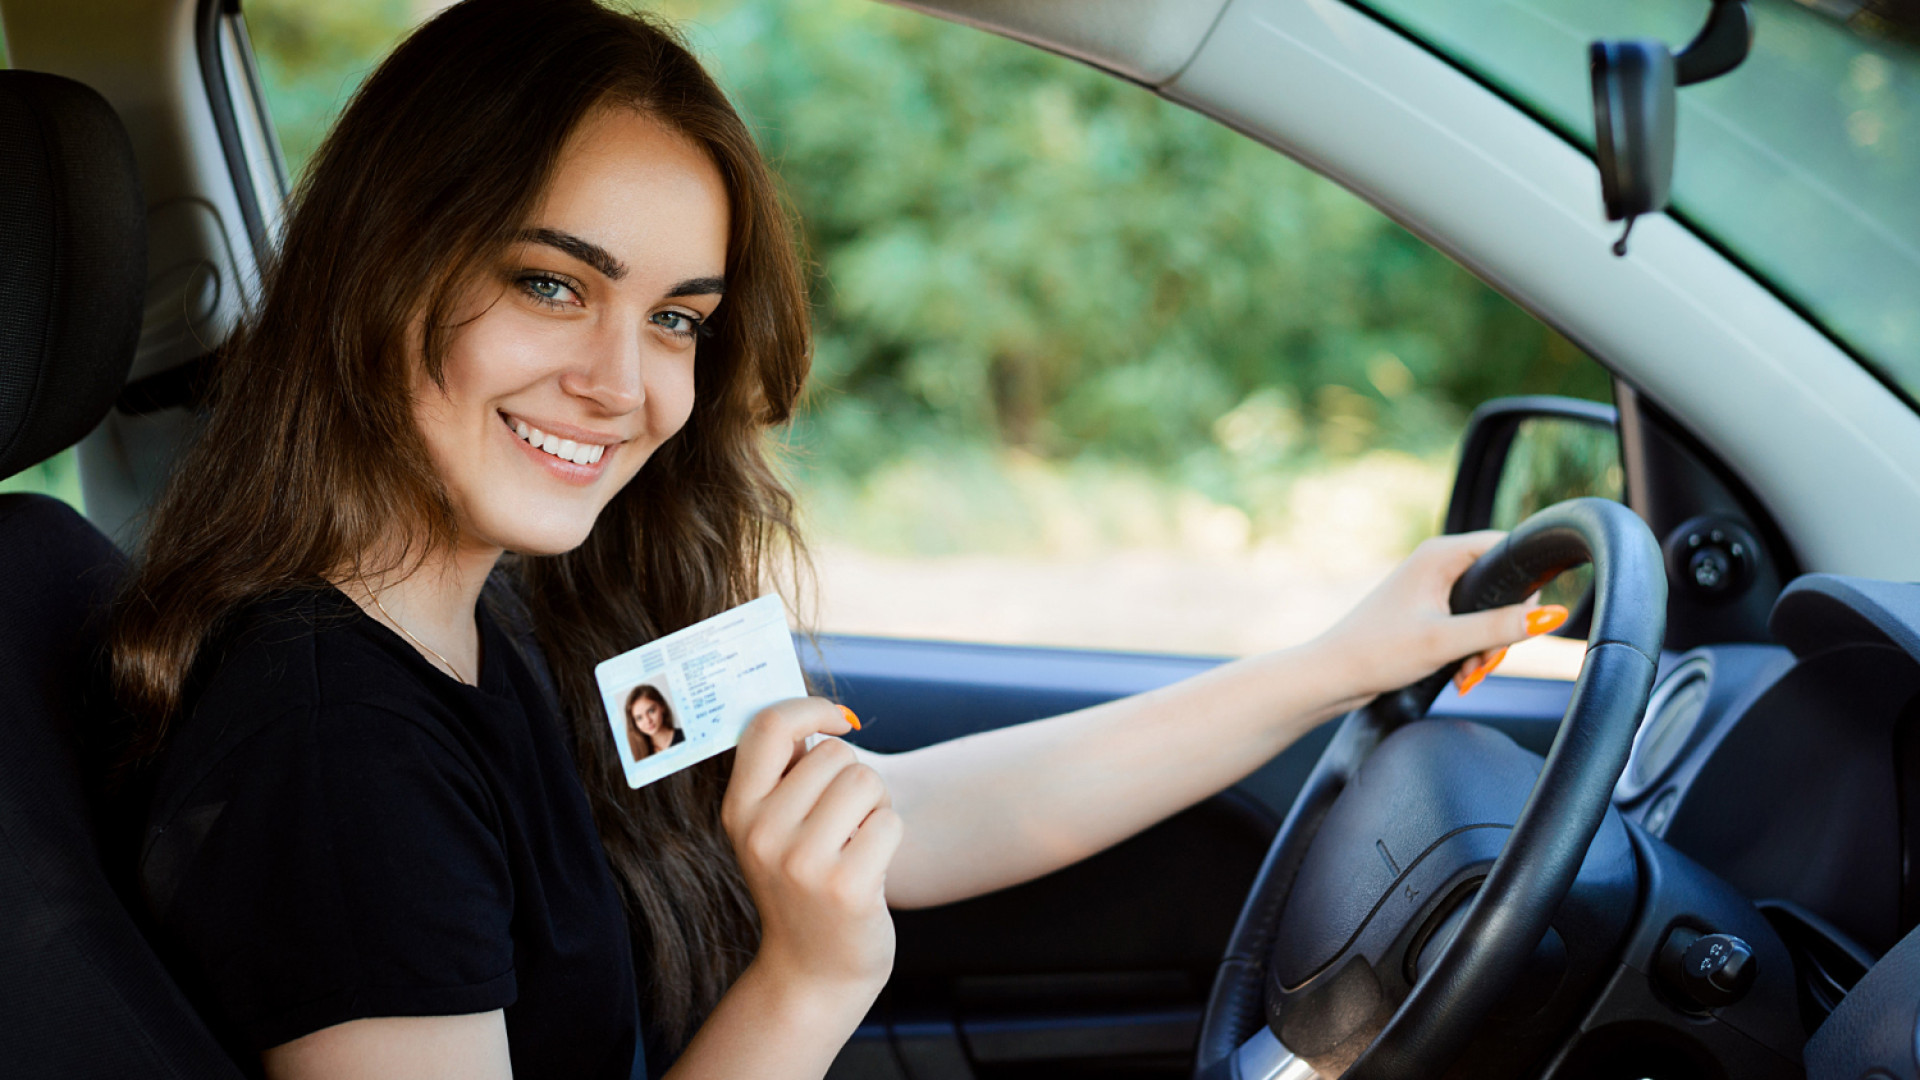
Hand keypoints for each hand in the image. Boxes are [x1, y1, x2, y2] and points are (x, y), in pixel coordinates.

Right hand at [722, 698, 901, 998]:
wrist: (813, 972)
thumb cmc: (803, 884)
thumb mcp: (773, 829)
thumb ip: (784, 772)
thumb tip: (816, 711)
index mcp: (738, 810)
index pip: (768, 726)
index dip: (810, 709)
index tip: (838, 720)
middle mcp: (762, 834)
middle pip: (835, 753)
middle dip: (853, 778)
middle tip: (845, 822)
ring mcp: (802, 863)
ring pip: (866, 781)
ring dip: (875, 806)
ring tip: (857, 842)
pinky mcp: (845, 887)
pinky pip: (889, 821)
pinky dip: (889, 837)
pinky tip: (870, 868)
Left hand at [1312, 531, 1567, 700]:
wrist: (1333, 675)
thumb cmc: (1377, 652)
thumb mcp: (1445, 642)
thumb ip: (1499, 628)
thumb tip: (1551, 616)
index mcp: (1439, 554)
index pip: (1505, 548)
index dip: (1524, 584)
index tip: (1522, 621)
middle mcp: (1436, 563)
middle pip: (1498, 586)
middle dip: (1502, 628)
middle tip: (1487, 659)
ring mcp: (1430, 586)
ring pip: (1485, 610)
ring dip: (1486, 645)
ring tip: (1469, 672)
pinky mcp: (1427, 610)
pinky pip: (1467, 623)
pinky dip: (1470, 648)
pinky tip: (1461, 672)